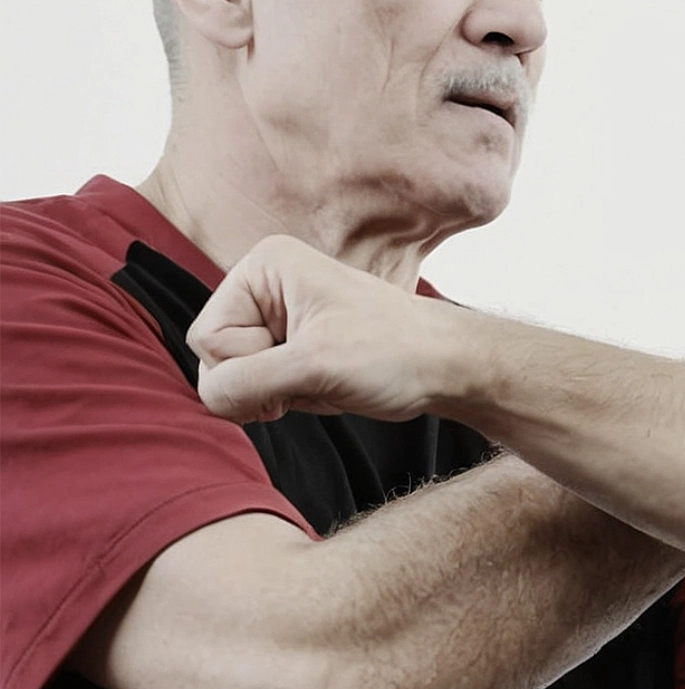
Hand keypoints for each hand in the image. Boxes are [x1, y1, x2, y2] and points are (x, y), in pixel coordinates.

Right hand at [190, 235, 458, 423]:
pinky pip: (265, 386)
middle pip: (219, 359)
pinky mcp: (292, 345)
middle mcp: (265, 285)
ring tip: (328, 378)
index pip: (208, 338)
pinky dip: (295, 397)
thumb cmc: (395, 353)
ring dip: (283, 393)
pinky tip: (330, 386)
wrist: (447, 368)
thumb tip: (209, 397)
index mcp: (263, 266)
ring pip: (242, 378)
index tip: (305, 363)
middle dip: (267, 382)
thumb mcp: (313, 366)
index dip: (250, 366)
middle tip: (318, 375)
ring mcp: (277, 316)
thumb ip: (246, 381)